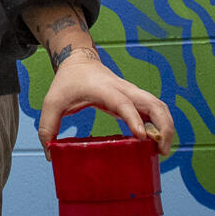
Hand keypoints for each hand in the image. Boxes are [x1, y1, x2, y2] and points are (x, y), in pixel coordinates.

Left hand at [38, 53, 176, 159]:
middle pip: (154, 103)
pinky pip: (155, 110)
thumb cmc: (67, 82)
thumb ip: (47, 127)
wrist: (79, 61)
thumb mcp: (52, 102)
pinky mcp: (134, 99)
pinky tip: (157, 143)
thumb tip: (50, 154)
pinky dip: (162, 124)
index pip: (124, 103)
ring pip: (159, 106)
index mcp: (105, 89)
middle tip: (162, 151)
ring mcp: (132, 93)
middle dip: (164, 127)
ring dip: (167, 127)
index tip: (142, 138)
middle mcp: (124, 90)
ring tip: (163, 151)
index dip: (134, 119)